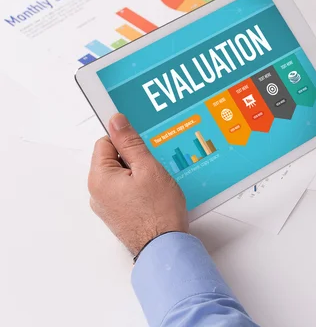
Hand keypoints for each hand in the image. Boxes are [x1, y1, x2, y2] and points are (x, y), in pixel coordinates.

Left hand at [88, 113, 187, 255]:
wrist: (165, 246)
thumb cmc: (159, 212)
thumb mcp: (148, 168)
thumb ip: (130, 143)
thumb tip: (117, 121)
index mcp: (100, 178)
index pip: (105, 142)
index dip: (126, 140)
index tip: (141, 142)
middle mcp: (97, 193)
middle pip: (112, 159)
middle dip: (133, 158)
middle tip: (153, 166)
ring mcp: (106, 206)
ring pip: (120, 175)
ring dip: (137, 173)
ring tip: (156, 183)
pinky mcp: (117, 214)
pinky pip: (124, 191)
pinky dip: (138, 188)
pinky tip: (154, 193)